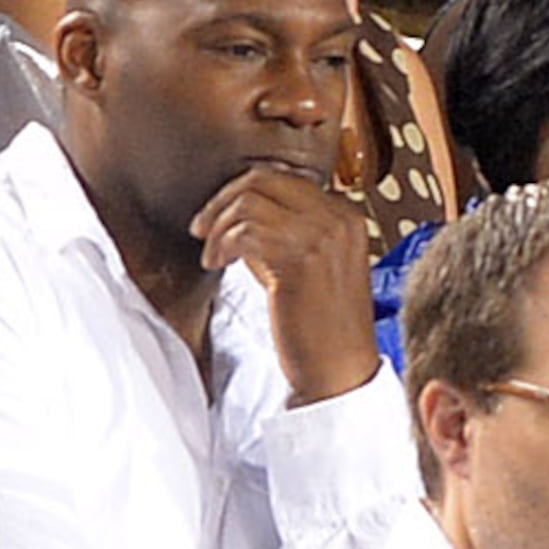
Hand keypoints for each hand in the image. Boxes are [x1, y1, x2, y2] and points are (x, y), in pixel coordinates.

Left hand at [193, 162, 380, 403]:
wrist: (339, 370)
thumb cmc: (323, 328)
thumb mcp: (314, 266)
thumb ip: (288, 233)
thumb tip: (239, 214)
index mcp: (346, 216)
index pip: (286, 178)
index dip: (243, 192)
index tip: (220, 216)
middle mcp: (338, 218)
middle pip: (266, 179)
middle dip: (223, 200)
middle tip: (202, 227)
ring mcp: (321, 235)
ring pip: (249, 202)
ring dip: (218, 226)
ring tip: (211, 254)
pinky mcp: (298, 258)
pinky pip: (244, 231)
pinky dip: (222, 245)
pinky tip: (217, 264)